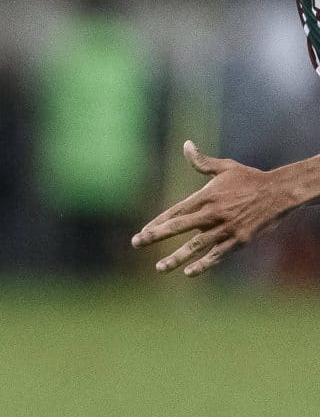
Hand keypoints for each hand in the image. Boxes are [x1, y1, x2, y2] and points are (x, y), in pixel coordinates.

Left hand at [132, 141, 299, 276]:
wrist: (280, 192)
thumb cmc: (250, 178)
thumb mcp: (225, 167)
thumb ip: (202, 161)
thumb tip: (187, 144)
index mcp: (206, 197)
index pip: (175, 212)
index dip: (157, 223)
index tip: (142, 232)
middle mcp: (213, 214)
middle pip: (179, 227)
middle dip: (156, 236)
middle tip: (136, 243)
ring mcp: (226, 229)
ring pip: (196, 246)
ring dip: (176, 257)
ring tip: (159, 268)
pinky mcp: (239, 240)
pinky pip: (217, 255)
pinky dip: (203, 264)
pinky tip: (189, 272)